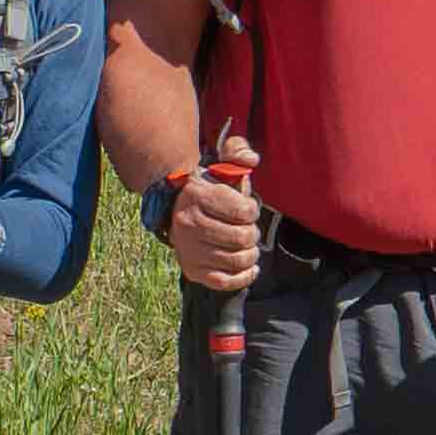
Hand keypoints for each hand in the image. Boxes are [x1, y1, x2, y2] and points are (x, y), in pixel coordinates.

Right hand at [169, 136, 262, 295]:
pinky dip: (244, 276)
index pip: (244, 211)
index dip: (253, 209)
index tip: (246, 207)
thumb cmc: (212, 190)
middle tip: (247, 228)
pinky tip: (249, 266)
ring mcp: (187, 250)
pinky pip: (225, 282)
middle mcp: (187, 224)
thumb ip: (238, 152)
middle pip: (242, 238)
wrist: (182, 211)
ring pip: (237, 260)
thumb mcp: (223, 166)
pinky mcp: (192, 270)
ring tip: (247, 245)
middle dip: (253, 232)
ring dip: (251, 253)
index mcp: (197, 196)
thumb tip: (252, 160)